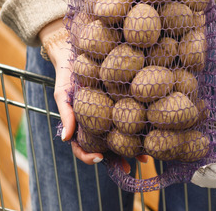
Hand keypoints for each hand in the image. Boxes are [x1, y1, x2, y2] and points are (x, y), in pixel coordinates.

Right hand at [40, 19, 149, 170]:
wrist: (78, 50)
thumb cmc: (67, 74)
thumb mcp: (63, 93)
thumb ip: (66, 114)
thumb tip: (66, 139)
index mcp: (82, 125)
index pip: (83, 147)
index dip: (89, 156)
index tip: (99, 158)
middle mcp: (99, 123)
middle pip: (107, 146)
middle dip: (118, 159)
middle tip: (130, 165)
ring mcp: (112, 113)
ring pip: (122, 135)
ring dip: (133, 146)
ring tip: (146, 154)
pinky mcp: (125, 101)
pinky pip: (132, 115)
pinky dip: (141, 124)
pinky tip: (152, 128)